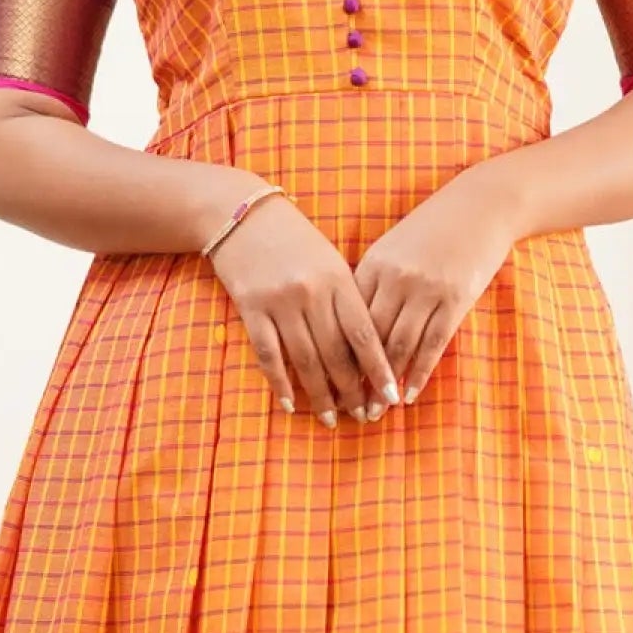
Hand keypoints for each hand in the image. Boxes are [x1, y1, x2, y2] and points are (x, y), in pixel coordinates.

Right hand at [204, 190, 399, 424]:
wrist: (241, 213)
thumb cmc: (293, 238)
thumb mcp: (329, 259)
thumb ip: (346, 297)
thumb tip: (367, 347)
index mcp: (337, 278)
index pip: (364, 333)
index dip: (379, 369)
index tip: (391, 397)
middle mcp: (311, 292)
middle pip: (337, 353)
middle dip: (352, 390)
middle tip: (362, 416)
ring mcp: (280, 302)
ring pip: (305, 359)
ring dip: (319, 394)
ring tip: (330, 419)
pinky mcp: (251, 308)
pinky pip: (268, 354)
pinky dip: (279, 382)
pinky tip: (289, 404)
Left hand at [353, 167, 521, 400]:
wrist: (481, 206)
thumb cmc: (432, 229)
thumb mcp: (393, 247)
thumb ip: (372, 281)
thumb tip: (347, 324)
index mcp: (373, 263)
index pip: (347, 318)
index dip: (336, 355)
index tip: (326, 383)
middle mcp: (396, 277)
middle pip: (369, 337)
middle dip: (358, 377)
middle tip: (348, 409)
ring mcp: (427, 288)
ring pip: (400, 346)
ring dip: (387, 383)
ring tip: (377, 410)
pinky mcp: (456, 298)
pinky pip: (433, 344)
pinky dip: (419, 373)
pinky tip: (409, 394)